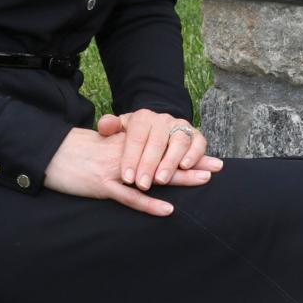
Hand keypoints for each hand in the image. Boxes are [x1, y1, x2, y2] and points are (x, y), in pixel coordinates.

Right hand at [44, 126, 214, 216]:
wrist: (48, 152)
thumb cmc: (75, 153)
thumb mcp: (102, 147)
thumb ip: (123, 151)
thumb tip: (142, 161)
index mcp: (126, 144)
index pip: (161, 146)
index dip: (184, 150)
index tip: (208, 153)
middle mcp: (124, 154)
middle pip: (164, 157)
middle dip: (193, 162)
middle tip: (218, 166)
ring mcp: (114, 169)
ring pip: (153, 173)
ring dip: (179, 177)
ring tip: (204, 180)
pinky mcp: (102, 185)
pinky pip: (129, 196)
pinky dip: (149, 203)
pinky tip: (168, 208)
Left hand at [96, 110, 221, 191]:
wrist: (156, 130)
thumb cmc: (134, 137)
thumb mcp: (119, 130)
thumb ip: (109, 127)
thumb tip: (104, 126)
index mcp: (142, 118)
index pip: (136, 137)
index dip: (131, 157)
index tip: (126, 178)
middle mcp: (163, 120)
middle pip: (157, 141)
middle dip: (149, 164)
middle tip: (142, 185)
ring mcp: (181, 126)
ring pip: (179, 141)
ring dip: (170, 162)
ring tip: (161, 180)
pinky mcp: (196, 135)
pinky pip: (198, 142)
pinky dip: (194, 154)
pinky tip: (185, 167)